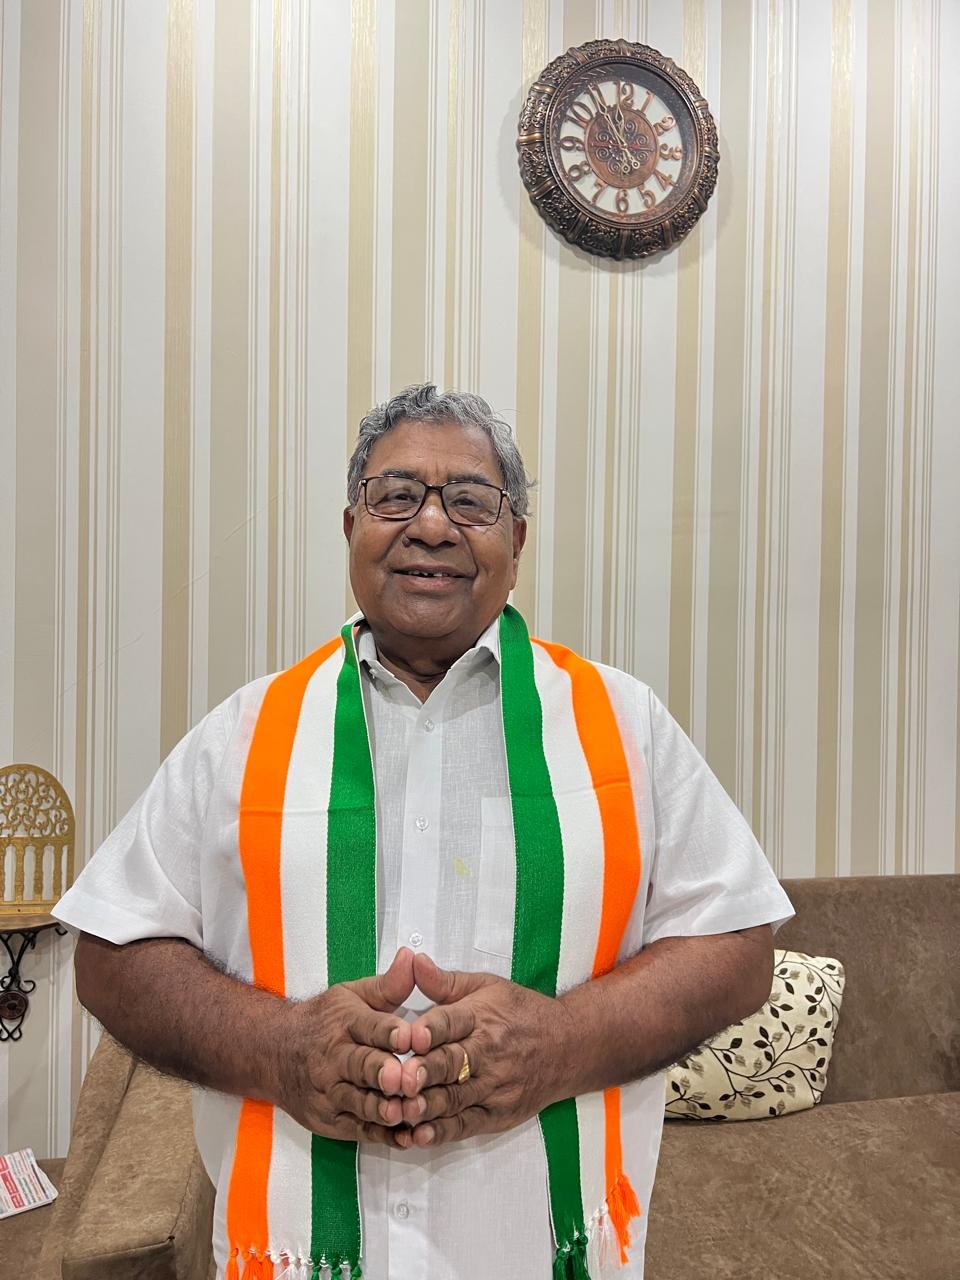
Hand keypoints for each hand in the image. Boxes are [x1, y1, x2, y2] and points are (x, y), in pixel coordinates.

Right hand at [271, 948, 415, 1145]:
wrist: (273, 1052)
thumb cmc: (324, 1020)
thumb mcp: (352, 994)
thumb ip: (389, 983)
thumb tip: (413, 957)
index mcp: (345, 1023)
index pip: (368, 1026)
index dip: (389, 1031)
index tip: (410, 1035)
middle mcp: (336, 1058)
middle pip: (361, 1066)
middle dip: (381, 1073)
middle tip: (402, 1078)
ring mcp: (331, 1092)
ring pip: (359, 1102)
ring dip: (383, 1109)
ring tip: (405, 1112)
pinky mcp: (331, 1120)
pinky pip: (360, 1130)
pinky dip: (383, 1136)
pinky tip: (406, 1137)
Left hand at [394, 953, 572, 1147]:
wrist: (567, 1046)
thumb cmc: (520, 1012)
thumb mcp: (485, 986)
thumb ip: (444, 981)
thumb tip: (412, 961)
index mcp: (481, 1016)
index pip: (453, 1021)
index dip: (431, 1029)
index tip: (411, 1035)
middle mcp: (488, 1052)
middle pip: (452, 1063)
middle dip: (426, 1071)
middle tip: (399, 1078)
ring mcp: (494, 1086)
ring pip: (456, 1098)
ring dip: (427, 1106)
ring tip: (402, 1110)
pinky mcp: (497, 1114)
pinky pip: (466, 1125)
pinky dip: (441, 1132)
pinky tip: (419, 1136)